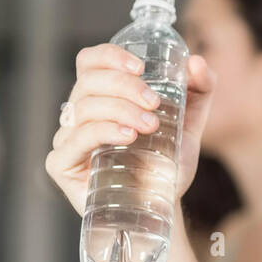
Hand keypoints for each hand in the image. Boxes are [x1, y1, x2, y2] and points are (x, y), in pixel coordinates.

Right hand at [45, 44, 216, 217]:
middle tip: (154, 103)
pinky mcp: (61, 164)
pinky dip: (104, 131)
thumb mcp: (190, 122)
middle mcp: (78, 114)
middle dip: (124, 86)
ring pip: (84, 107)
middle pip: (88, 81)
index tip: (140, 67)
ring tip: (150, 125)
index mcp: (101, 96)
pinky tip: (128, 136)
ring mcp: (66, 139)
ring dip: (120, 109)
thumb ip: (200, 90)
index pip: (90, 61)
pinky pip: (77, 138)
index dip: (110, 56)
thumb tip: (196, 62)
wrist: (162, 206)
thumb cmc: (166, 162)